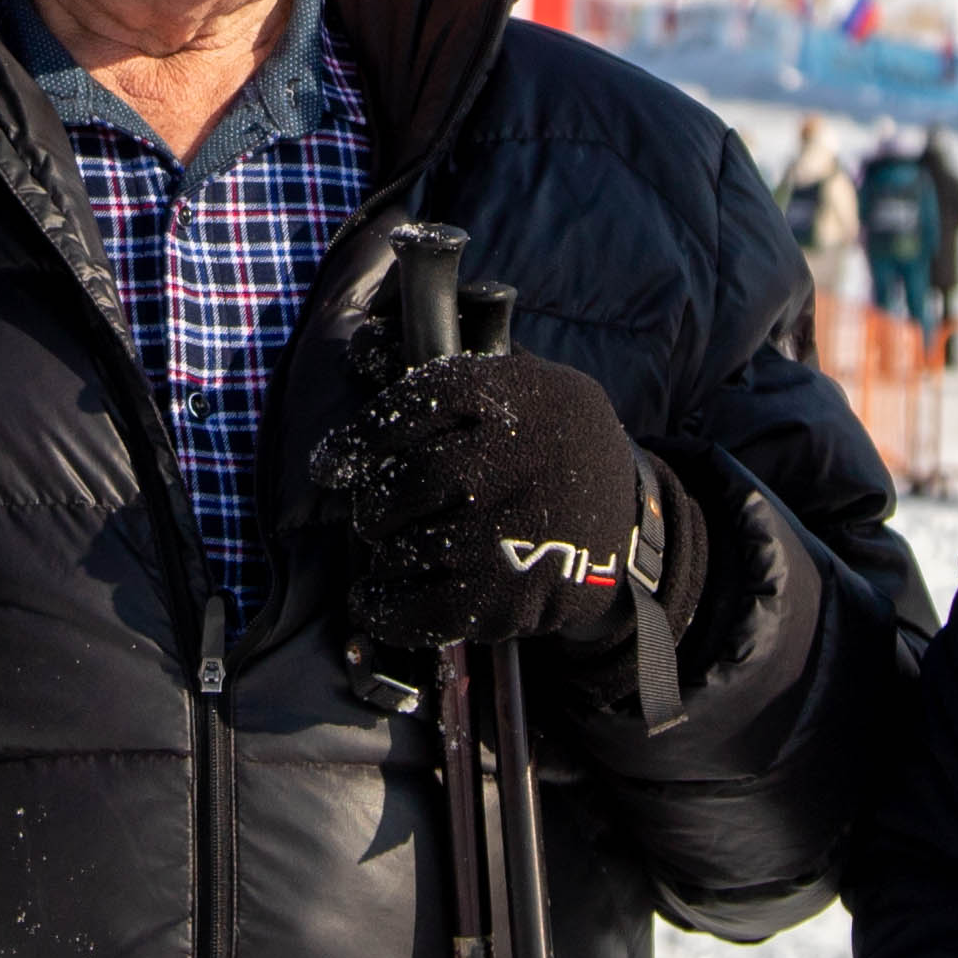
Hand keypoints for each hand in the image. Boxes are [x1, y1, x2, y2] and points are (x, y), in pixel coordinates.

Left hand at [311, 353, 694, 686]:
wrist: (630, 521)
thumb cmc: (554, 445)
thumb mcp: (525, 387)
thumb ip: (451, 378)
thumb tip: (363, 349)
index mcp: (514, 396)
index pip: (417, 403)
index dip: (361, 437)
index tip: (328, 464)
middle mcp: (512, 460)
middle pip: (408, 481)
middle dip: (376, 503)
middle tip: (375, 513)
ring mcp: (511, 532)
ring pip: (409, 545)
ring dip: (387, 552)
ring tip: (392, 549)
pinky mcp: (510, 595)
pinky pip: (425, 609)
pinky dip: (387, 609)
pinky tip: (374, 600)